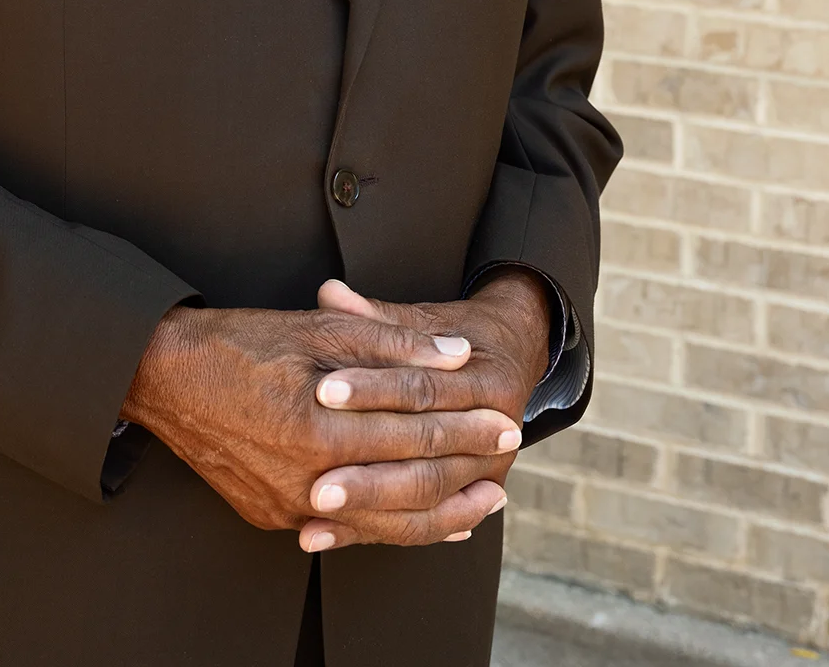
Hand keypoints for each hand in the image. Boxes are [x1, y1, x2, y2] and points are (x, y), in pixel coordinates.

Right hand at [120, 302, 519, 549]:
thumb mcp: (317, 329)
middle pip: (406, 480)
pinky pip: (346, 531)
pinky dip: (390, 527)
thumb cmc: (240, 342)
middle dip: (464, 464)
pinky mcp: (272, 516)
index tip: (504, 417)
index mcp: (318, 425)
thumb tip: (455, 355)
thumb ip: (391, 344)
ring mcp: (287, 506)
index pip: (412, 429)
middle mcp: (305, 478)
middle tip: (506, 450)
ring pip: (382, 523)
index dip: (463, 423)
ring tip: (483, 503)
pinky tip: (423, 523)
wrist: (164, 376)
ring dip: (439, 514)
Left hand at [293, 273, 551, 551]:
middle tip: (317, 483)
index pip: (419, 389)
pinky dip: (370, 532)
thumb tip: (329, 292)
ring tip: (314, 513)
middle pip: (425, 459)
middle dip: (368, 473)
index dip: (371, 390)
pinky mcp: (470, 497)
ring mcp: (489, 473)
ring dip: (367, 512)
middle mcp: (498, 434)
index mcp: (487, 382)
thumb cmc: (459, 334)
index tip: (321, 392)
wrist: (514, 355)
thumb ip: (377, 317)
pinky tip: (323, 535)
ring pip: (424, 501)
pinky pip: (418, 525)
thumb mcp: (423, 319)